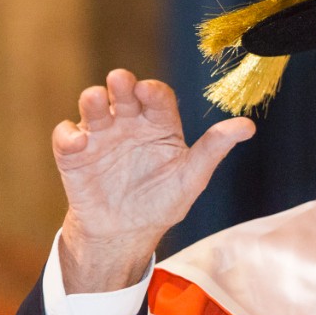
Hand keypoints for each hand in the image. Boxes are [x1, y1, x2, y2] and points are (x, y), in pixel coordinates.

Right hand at [53, 69, 254, 292]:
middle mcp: (129, 121)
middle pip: (123, 92)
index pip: (157, 97)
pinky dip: (69, 134)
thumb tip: (249, 126)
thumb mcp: (191, 177)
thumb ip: (214, 149)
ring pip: (93, 106)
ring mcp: (100, 134)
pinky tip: (79, 142)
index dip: (153, 92)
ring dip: (93, 100)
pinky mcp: (74, 152)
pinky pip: (66, 135)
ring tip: (96, 102)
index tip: (150, 92)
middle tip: (120, 81)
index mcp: (159, 123)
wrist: (126, 234)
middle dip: (121, 83)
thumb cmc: (162, 201)